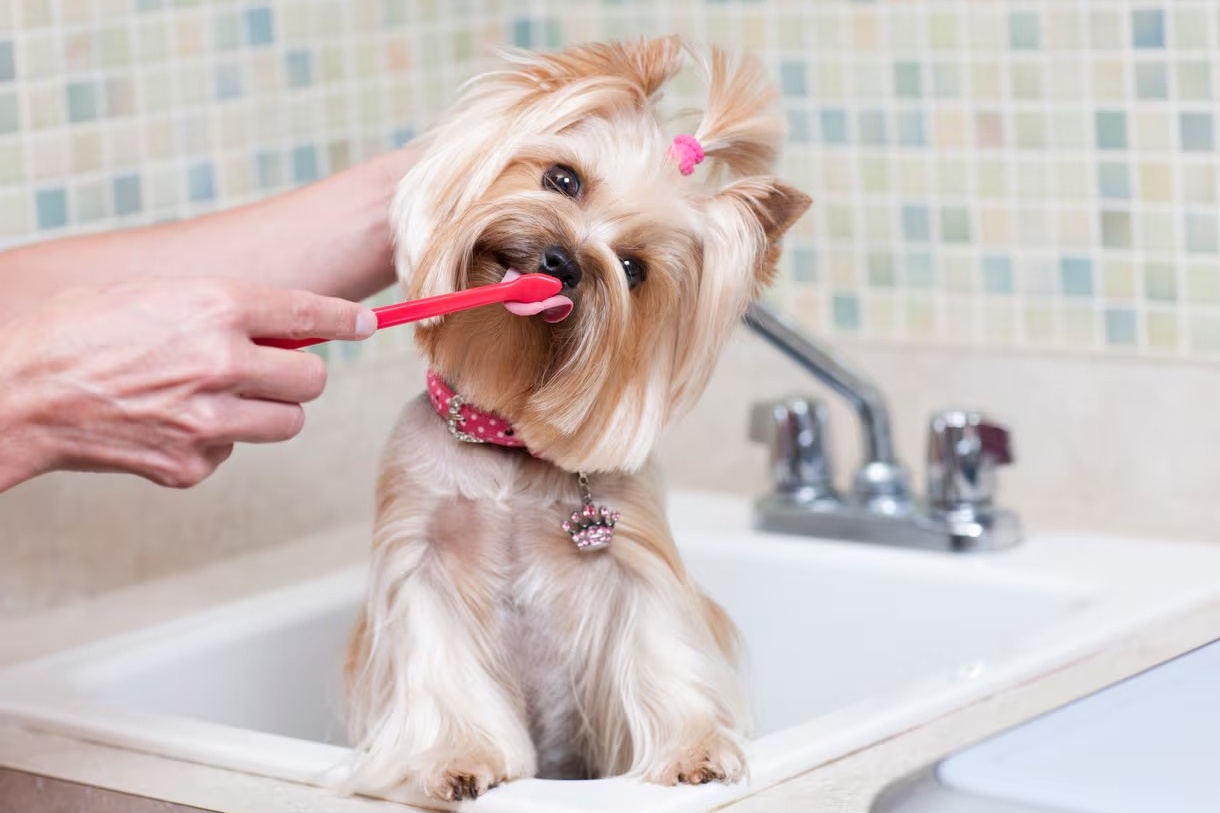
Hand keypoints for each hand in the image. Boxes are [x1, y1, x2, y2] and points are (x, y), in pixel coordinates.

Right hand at [0, 278, 375, 489]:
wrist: (14, 394)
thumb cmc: (75, 333)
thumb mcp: (152, 295)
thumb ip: (218, 309)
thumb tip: (276, 326)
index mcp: (213, 306)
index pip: (309, 312)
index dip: (347, 319)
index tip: (368, 323)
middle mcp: (220, 361)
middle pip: (311, 379)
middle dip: (298, 374)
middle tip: (273, 370)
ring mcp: (207, 419)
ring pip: (286, 423)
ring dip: (267, 411)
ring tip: (219, 398)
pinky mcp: (189, 464)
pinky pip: (232, 454)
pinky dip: (214, 443)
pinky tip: (170, 425)